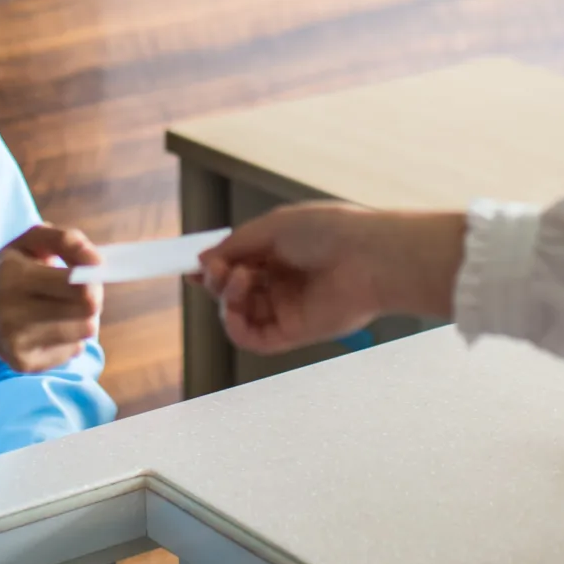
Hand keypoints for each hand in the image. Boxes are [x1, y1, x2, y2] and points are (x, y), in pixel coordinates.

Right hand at [0, 223, 101, 406]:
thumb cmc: (7, 270)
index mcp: (11, 275)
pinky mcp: (24, 364)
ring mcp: (16, 342)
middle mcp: (10, 312)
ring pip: (86, 331)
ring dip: (85, 318)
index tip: (93, 271)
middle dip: (94, 296)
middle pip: (87, 310)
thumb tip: (98, 262)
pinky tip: (50, 327)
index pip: (75, 283)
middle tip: (83, 290)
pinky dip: (71, 338)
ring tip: (64, 307)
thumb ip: (64, 239)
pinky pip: (74, 350)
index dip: (94, 276)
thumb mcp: (28, 241)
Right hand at [193, 204, 464, 354]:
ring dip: (225, 296)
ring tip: (238, 278)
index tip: (195, 266)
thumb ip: (235, 244)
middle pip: (233, 290)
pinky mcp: (292, 333)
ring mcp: (286, 309)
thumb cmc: (328, 232)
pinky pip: (251, 337)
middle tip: (217, 269)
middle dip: (217, 279)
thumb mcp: (272, 226)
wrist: (368, 258)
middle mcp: (282, 282)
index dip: (215, 267)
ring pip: (238, 313)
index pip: (238, 264)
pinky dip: (233, 324)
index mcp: (281, 252)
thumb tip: (202, 260)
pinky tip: (235, 304)